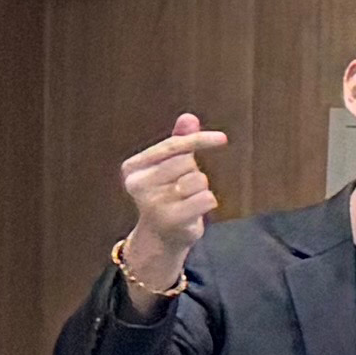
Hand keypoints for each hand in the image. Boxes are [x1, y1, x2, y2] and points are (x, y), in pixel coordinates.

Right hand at [113, 114, 228, 300]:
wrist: (160, 237)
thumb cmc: (167, 195)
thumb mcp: (169, 167)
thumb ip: (179, 142)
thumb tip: (188, 117)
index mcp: (133, 168)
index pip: (173, 146)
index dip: (198, 140)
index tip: (222, 138)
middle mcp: (138, 184)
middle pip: (187, 163)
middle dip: (194, 172)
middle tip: (182, 188)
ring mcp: (152, 203)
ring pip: (198, 180)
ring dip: (201, 189)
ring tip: (185, 200)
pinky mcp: (171, 219)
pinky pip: (207, 198)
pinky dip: (207, 203)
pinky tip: (193, 212)